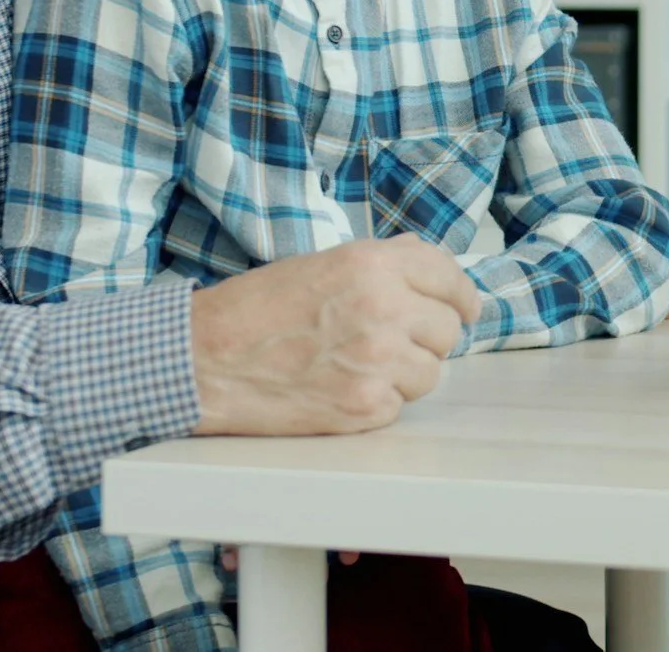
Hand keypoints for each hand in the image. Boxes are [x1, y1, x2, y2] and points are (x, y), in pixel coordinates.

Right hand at [188, 237, 482, 434]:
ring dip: (405, 371)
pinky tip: (339, 386)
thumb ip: (384, 262)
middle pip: (448, 330)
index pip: (450, 279)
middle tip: (393, 339)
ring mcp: (377, 361)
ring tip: (358, 363)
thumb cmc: (255, 310)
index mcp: (373, 265)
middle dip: (427, 336)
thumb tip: (432, 268)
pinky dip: (377, 400)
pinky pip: (398, 405)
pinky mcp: (365, 406)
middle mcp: (384, 309)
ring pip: (430, 372)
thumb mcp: (323, 263)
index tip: (464, 307)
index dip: (461, 296)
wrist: (204, 360)